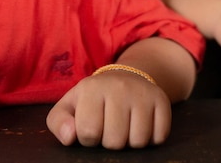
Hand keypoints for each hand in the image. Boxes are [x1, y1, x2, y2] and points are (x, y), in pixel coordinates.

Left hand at [46, 71, 169, 149]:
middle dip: (109, 141)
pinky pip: (159, 137)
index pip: (88, 132)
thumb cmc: (92, 99)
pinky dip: (151, 138)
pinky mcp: (162, 100)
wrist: (125, 78)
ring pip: (138, 141)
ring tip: (124, 126)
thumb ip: (59, 122)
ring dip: (130, 142)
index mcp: (91, 88)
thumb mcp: (69, 106)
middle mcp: (119, 87)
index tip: (91, 127)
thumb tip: (69, 137)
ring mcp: (142, 93)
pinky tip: (141, 124)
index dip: (88, 138)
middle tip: (109, 126)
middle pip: (115, 141)